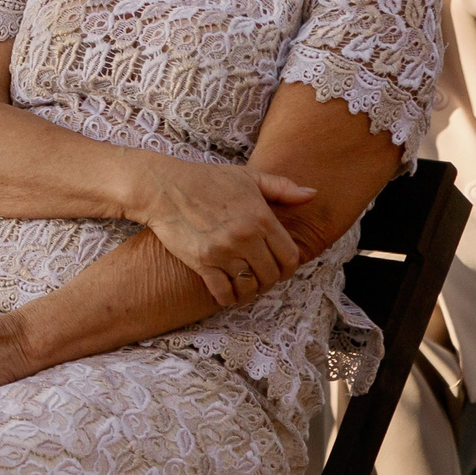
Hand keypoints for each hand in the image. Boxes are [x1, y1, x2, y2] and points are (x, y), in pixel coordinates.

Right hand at [134, 158, 316, 307]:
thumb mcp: (247, 176)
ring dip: (250, 292)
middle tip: (261, 280)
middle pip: (271, 274)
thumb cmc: (205, 179)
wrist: (163, 189)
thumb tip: (312, 195)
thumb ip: (282, 187)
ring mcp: (224, 252)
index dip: (288, 268)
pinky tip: (228, 296)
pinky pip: (223, 291)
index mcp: (262, 218)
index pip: (289, 256)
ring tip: (246, 289)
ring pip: (249, 286)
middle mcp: (246, 237)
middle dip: (269, 281)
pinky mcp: (202, 262)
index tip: (280, 269)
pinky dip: (228, 298)